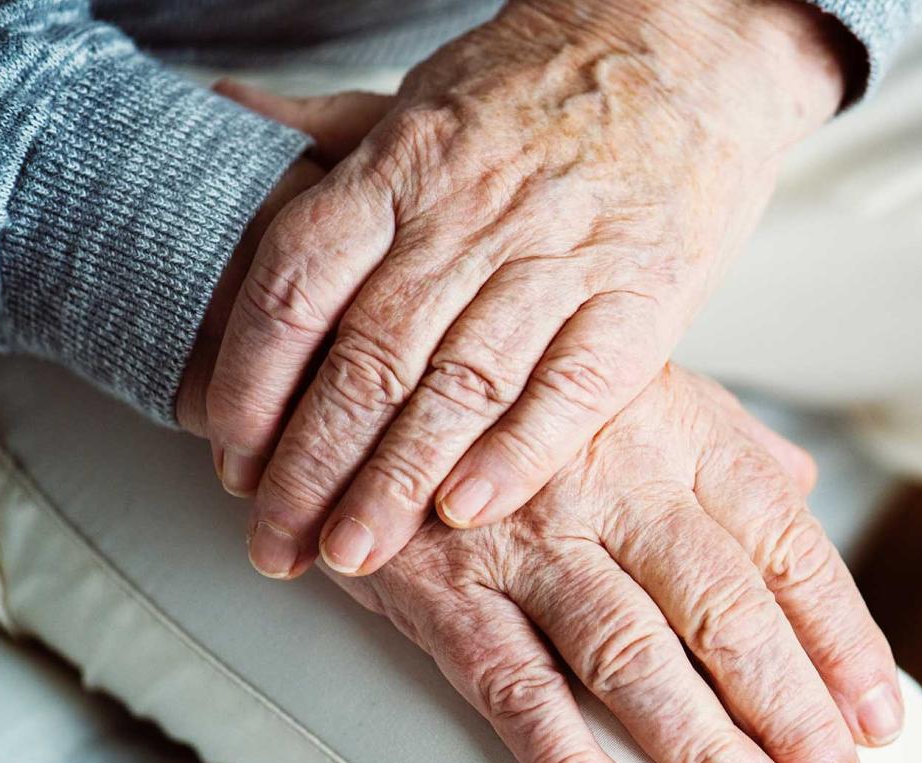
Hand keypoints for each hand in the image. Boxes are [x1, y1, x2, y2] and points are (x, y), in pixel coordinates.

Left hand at [203, 0, 855, 578]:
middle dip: (312, 468)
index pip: (298, 288)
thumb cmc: (552, 83)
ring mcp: (560, 256)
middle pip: (368, 358)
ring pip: (459, 386)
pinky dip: (517, 453)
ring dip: (397, 481)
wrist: (688, 46)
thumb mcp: (426, 93)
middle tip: (280, 543)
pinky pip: (572, 387)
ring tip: (355, 553)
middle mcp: (471, 214)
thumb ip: (332, 131)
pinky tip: (469, 510)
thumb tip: (232, 113)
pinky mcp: (642, 296)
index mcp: (404, 165)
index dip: (253, 386)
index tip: (234, 462)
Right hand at [333, 365, 902, 762]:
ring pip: (633, 655)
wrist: (372, 371)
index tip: (875, 714)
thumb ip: (724, 440)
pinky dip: (564, 758)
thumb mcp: (634, 383)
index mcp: (677, 433)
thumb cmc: (520, 391)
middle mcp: (615, 482)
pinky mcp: (445, 586)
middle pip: (726, 610)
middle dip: (792, 712)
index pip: (786, 546)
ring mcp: (528, 536)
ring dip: (704, 748)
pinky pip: (512, 683)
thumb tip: (803, 485)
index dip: (842, 637)